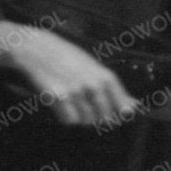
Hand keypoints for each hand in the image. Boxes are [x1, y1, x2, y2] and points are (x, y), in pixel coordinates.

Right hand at [0, 24, 135, 129]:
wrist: (35, 49)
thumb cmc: (67, 58)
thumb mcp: (94, 69)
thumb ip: (114, 90)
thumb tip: (135, 107)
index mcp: (106, 77)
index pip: (122, 108)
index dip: (115, 113)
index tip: (107, 111)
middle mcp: (93, 85)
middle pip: (104, 118)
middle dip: (95, 117)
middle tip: (83, 105)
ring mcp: (75, 91)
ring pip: (86, 121)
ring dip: (79, 117)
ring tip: (70, 103)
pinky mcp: (57, 97)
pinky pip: (68, 120)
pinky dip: (64, 117)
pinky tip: (59, 105)